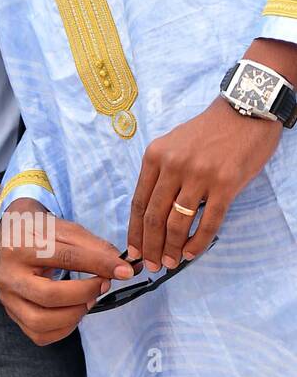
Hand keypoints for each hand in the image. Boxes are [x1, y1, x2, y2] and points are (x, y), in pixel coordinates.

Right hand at [0, 198, 134, 344]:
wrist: (12, 237)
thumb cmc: (42, 233)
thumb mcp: (67, 230)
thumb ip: (95, 248)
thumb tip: (125, 269)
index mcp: (19, 247)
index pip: (64, 258)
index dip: (99, 265)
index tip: (124, 271)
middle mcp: (7, 275)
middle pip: (49, 296)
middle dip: (85, 294)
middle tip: (103, 285)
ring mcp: (7, 298)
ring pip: (41, 321)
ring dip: (75, 314)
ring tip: (88, 300)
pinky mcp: (12, 315)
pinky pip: (40, 335)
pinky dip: (63, 329)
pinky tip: (73, 311)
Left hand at [127, 97, 279, 271]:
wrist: (244, 111)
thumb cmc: (208, 131)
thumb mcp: (173, 144)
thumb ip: (161, 173)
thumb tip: (151, 211)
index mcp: (155, 156)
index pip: (138, 202)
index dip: (134, 231)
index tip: (133, 250)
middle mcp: (173, 165)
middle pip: (154, 216)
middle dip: (150, 246)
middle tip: (151, 265)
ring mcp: (199, 175)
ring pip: (177, 222)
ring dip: (172, 248)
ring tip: (170, 263)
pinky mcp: (226, 184)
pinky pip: (209, 221)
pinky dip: (198, 242)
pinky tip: (192, 252)